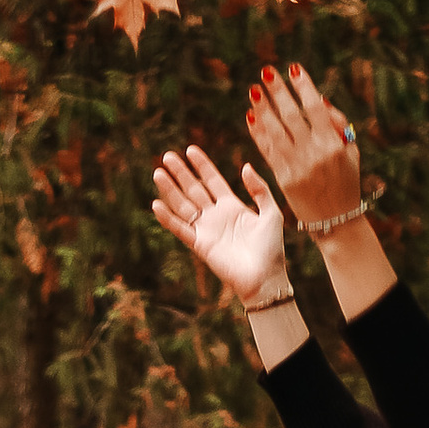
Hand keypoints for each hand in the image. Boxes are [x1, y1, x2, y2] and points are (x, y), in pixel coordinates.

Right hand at [152, 143, 289, 307]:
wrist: (264, 278)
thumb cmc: (271, 249)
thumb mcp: (271, 213)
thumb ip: (259, 189)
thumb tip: (244, 166)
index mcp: (233, 207)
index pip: (213, 180)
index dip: (202, 165)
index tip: (190, 149)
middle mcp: (216, 216)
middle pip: (194, 189)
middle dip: (181, 173)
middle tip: (167, 156)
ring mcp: (206, 230)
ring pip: (183, 205)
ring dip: (170, 190)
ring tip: (158, 173)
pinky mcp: (199, 245)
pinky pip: (180, 229)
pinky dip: (168, 218)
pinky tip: (157, 204)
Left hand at [246, 64, 362, 231]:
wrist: (336, 221)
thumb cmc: (346, 181)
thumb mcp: (352, 153)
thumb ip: (338, 125)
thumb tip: (319, 98)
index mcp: (333, 144)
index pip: (316, 108)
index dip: (304, 87)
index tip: (293, 68)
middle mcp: (314, 153)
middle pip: (292, 116)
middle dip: (278, 92)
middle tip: (266, 72)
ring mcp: (297, 166)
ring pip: (276, 131)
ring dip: (263, 109)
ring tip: (253, 90)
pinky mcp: (283, 178)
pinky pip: (268, 150)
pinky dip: (258, 133)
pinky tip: (251, 117)